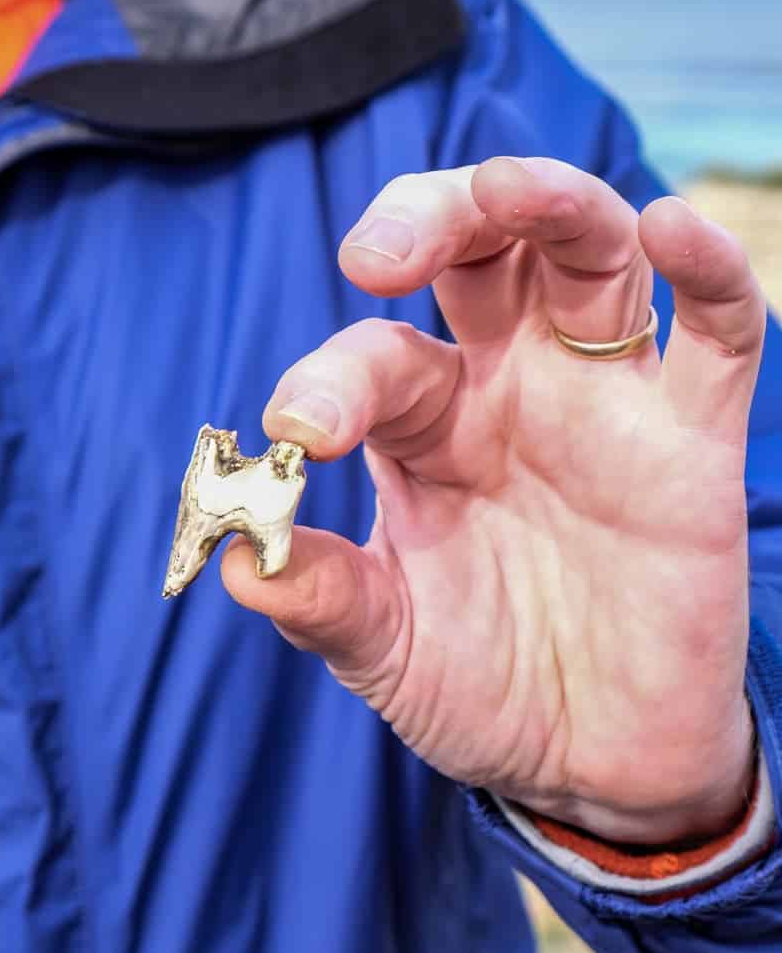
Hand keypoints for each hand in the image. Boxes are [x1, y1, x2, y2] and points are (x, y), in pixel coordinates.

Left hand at [221, 159, 765, 843]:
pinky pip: (715, 330)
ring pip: (587, 254)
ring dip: (548, 203)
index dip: (331, 380)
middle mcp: (511, 391)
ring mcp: (605, 404)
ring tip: (503, 191)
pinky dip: (705, 271)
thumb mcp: (387, 650)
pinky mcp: (693, 439)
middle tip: (376, 254)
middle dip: (431, 219)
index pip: (376, 359)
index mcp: (425, 430)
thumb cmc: (483, 689)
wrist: (596, 761)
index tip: (299, 434)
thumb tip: (237, 562)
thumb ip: (323, 599)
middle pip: (478, 251)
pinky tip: (669, 228)